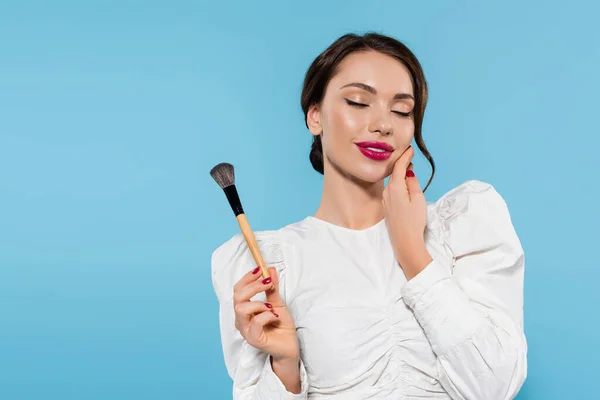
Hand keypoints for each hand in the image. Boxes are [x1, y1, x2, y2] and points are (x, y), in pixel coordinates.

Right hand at [232, 266, 299, 361]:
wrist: (290, 345)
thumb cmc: (281, 326)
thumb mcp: (278, 303)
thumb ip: (272, 288)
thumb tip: (270, 270)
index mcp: (245, 309)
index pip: (238, 290)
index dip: (247, 278)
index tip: (260, 270)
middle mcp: (241, 319)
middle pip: (237, 297)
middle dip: (253, 286)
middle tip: (268, 283)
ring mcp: (246, 330)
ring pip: (241, 309)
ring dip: (259, 303)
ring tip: (272, 307)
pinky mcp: (254, 339)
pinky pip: (255, 323)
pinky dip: (266, 315)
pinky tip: (274, 316)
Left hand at [382, 146, 432, 279]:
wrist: (405, 242)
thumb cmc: (414, 221)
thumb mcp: (418, 199)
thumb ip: (413, 183)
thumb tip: (409, 173)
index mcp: (395, 188)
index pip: (399, 167)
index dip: (405, 157)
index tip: (410, 149)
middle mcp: (387, 192)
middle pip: (394, 174)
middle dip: (402, 164)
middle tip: (410, 157)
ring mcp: (385, 200)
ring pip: (392, 183)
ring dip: (400, 175)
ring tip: (409, 169)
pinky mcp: (386, 208)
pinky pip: (391, 191)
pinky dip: (397, 185)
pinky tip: (404, 186)